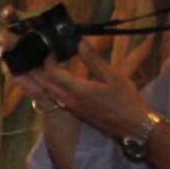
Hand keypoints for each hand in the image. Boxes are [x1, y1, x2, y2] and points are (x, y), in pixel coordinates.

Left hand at [13, 36, 153, 140]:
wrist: (129, 124)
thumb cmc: (124, 99)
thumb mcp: (112, 75)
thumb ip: (94, 60)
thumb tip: (80, 44)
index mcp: (78, 90)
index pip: (52, 74)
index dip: (49, 60)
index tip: (52, 50)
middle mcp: (69, 100)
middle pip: (45, 84)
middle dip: (40, 70)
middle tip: (44, 57)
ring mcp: (70, 107)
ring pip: (49, 92)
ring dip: (44, 79)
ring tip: (47, 66)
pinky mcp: (74, 111)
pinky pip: (56, 98)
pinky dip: (52, 87)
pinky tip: (57, 80)